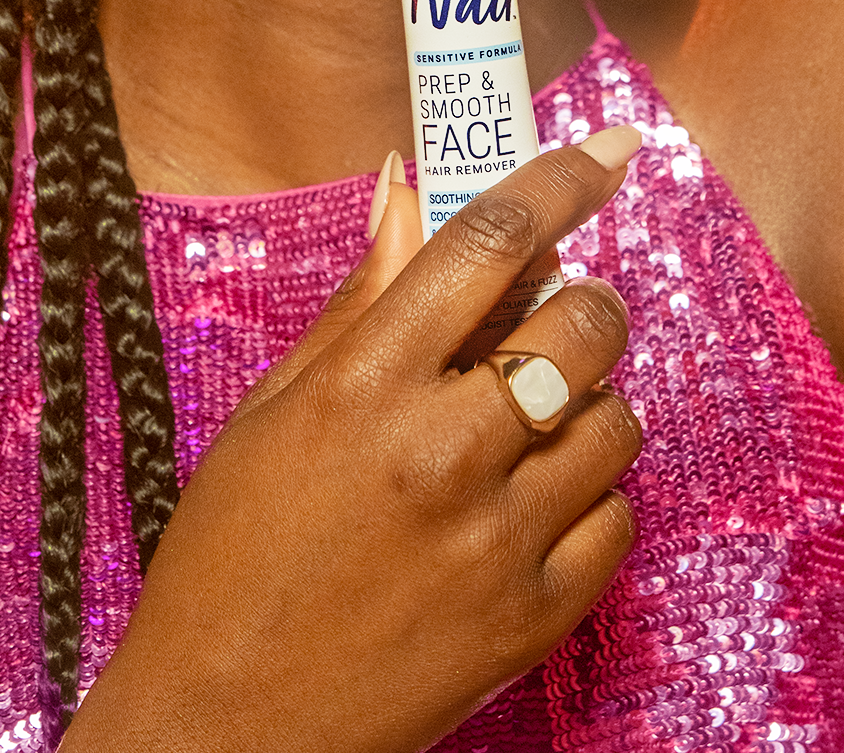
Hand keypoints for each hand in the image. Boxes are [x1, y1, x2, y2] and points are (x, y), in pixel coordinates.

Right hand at [62, 126, 643, 752]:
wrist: (223, 733)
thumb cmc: (231, 559)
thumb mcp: (273, 410)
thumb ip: (359, 298)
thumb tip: (406, 185)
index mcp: (363, 388)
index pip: (490, 241)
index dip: (564, 178)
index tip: (609, 148)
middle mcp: (438, 454)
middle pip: (583, 324)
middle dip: (582, 303)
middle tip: (551, 322)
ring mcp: (494, 542)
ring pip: (617, 419)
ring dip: (588, 404)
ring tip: (528, 428)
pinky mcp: (532, 619)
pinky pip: (620, 518)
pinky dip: (592, 499)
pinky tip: (533, 505)